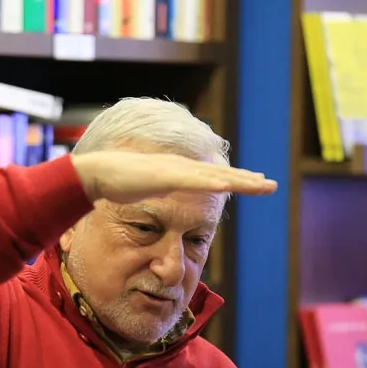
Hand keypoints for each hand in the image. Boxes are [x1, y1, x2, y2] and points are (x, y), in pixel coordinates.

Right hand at [71, 151, 276, 203]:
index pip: (210, 176)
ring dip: (240, 181)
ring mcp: (175, 170)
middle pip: (219, 174)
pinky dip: (215, 183)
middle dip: (246, 179)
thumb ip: (153, 193)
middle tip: (270, 184)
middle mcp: (180, 167)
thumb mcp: (141, 191)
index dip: (233, 179)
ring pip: (215, 176)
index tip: (252, 182)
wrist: (96, 174)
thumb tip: (156, 200)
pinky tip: (231, 186)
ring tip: (262, 184)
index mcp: (175, 172)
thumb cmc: (113, 183)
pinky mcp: (167, 175)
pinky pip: (196, 181)